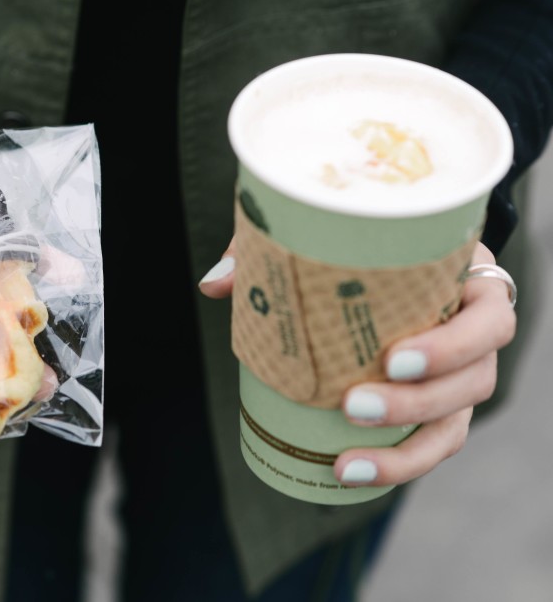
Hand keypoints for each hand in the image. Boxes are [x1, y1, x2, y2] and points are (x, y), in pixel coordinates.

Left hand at [198, 238, 515, 486]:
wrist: (381, 257)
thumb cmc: (357, 243)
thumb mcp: (322, 233)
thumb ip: (271, 250)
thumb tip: (217, 287)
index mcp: (467, 279)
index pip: (489, 314)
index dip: (452, 344)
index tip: (392, 356)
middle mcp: (475, 331)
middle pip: (475, 378)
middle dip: (418, 401)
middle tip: (352, 404)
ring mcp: (461, 374)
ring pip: (455, 422)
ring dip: (406, 449)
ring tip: (346, 460)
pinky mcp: (439, 407)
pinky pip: (431, 445)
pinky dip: (395, 465)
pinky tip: (348, 472)